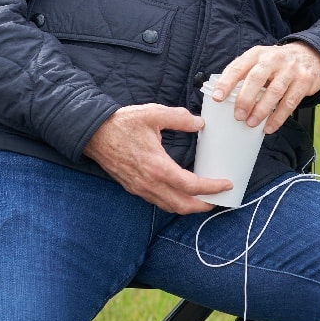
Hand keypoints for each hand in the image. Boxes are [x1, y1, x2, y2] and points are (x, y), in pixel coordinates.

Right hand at [83, 103, 228, 212]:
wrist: (93, 133)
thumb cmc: (123, 123)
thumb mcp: (153, 113)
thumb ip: (179, 118)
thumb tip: (200, 124)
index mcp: (157, 166)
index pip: (190, 185)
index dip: (211, 188)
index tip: (226, 184)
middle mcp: (149, 183)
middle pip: (182, 205)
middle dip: (203, 206)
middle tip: (219, 199)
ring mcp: (140, 188)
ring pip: (169, 207)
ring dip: (189, 207)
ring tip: (205, 199)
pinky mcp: (133, 188)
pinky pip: (158, 201)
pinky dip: (174, 202)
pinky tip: (182, 193)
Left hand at [211, 43, 319, 133]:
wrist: (310, 55)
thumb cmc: (277, 63)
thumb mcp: (260, 60)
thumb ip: (244, 73)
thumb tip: (221, 95)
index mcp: (257, 53)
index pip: (238, 66)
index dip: (226, 82)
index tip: (217, 98)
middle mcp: (274, 58)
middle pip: (257, 78)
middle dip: (245, 98)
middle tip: (238, 115)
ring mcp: (291, 69)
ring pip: (274, 91)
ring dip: (261, 110)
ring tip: (251, 123)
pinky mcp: (304, 80)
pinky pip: (290, 102)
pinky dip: (279, 117)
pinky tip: (270, 127)